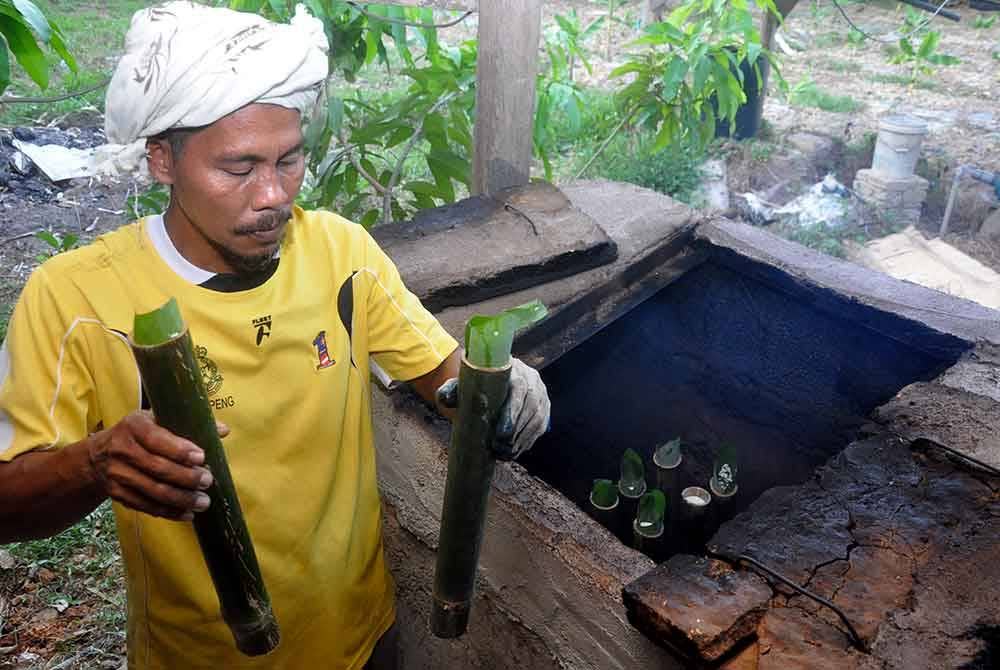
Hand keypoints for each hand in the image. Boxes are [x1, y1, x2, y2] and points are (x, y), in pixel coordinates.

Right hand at [86, 411, 224, 520]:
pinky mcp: (117, 493)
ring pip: (153, 490)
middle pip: (157, 468)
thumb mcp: (157, 419)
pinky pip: (145, 506)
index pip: (156, 439)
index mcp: (134, 426)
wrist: (98, 456)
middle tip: (207, 481)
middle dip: (186, 477)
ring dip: (181, 499)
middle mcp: (121, 449)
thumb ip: (189, 424)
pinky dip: (168, 512)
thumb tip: (223, 430)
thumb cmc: (139, 434)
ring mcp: (117, 473)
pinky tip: (187, 514)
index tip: (201, 457)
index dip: (180, 450)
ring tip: (203, 502)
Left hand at [436, 357, 549, 460]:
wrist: (493, 382)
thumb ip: (451, 389)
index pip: (520, 388)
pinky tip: (512, 452)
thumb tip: (445, 399)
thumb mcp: (462, 384)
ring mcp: (541, 395)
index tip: (501, 431)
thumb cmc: (476, 384)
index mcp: (514, 370)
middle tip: (498, 447)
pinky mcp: (544, 410)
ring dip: (521, 440)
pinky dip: (526, 443)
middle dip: (516, 431)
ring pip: (537, 420)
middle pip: (531, 408)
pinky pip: (539, 429)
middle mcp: (532, 380)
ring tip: (502, 452)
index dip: (513, 411)